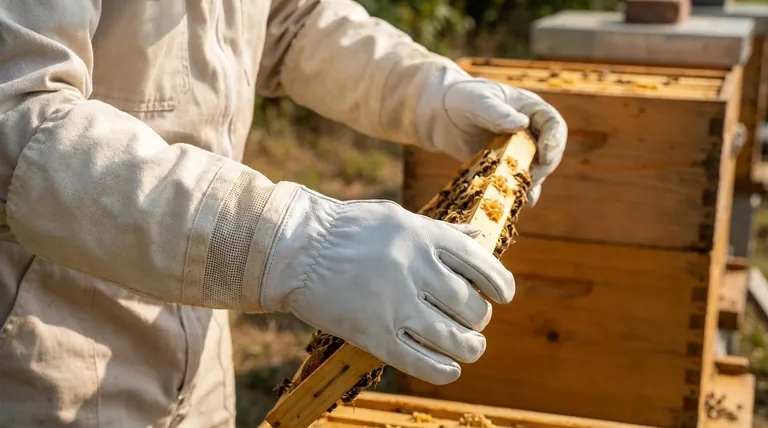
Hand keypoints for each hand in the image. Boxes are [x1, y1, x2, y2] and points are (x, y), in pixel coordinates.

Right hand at [259, 185, 514, 384]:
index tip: (503, 296)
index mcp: (424, 237)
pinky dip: (444, 370)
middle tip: (473, 321)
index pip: (482, 265)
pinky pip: (421, 362)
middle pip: (471, 306)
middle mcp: (416, 270)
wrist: (295, 249)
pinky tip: (451, 369)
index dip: (500, 284)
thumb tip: (477, 237)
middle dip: (479, 318)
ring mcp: (395, 305)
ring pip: (454, 338)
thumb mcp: (397, 218)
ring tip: (471, 347)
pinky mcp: (374, 335)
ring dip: (471, 347)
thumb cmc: (347, 230)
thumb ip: (439, 232)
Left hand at [416, 66, 567, 204]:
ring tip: (521, 192)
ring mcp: (518, 149)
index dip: (554, 141)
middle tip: (530, 178)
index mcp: (530, 108)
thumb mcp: (478, 102)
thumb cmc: (461, 99)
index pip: (553, 124)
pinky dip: (520, 190)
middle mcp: (530, 129)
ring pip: (535, 168)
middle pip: (549, 151)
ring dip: (532, 181)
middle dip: (543, 166)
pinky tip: (520, 201)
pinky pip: (518, 179)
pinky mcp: (505, 165)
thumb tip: (522, 124)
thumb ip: (497, 113)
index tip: (544, 156)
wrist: (440, 115)